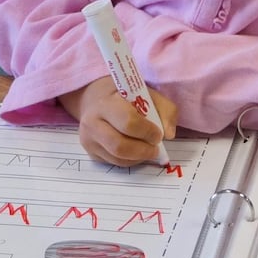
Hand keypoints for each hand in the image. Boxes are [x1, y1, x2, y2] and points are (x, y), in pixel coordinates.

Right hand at [59, 76, 175, 166]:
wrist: (96, 100)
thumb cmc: (125, 96)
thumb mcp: (148, 94)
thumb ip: (165, 110)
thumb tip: (169, 134)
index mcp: (106, 103)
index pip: (128, 123)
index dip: (147, 132)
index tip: (158, 133)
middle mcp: (91, 122)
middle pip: (120, 146)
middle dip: (144, 150)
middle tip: (155, 148)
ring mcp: (88, 140)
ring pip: (118, 158)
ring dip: (139, 158)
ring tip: (148, 150)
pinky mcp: (91, 152)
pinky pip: (114, 163)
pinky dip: (131, 161)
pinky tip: (137, 152)